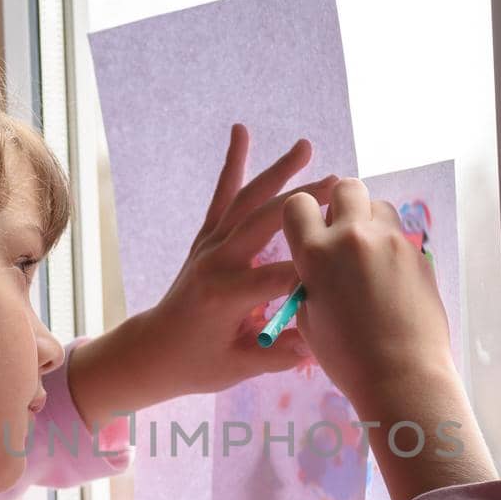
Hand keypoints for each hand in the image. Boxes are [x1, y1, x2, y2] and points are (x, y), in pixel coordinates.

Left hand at [144, 124, 337, 394]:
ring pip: (246, 199)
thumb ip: (279, 355)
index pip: (279, 276)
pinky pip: (223, 195)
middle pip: (265, 222)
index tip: (345, 263)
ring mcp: (209, 244)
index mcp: (225, 294)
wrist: (154, 350)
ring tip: (305, 145)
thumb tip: (319, 342)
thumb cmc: (198, 364)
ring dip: (277, 171)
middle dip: (302, 201)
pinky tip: (241, 131)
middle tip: (339, 183)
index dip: (314, 272)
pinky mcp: (206, 237)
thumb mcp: (240, 368)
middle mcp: (215, 261)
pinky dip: (232, 162)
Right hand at [280, 178, 456, 415]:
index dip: (300, 215)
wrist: (401, 375)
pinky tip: (390, 280)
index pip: (298, 204)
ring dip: (369, 221)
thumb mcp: (309, 319)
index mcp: (316, 254)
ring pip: (378, 206)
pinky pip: (400, 235)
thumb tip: (317, 266)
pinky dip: (390, 248)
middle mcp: (353, 237)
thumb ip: (309, 281)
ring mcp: (391, 242)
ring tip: (367, 256)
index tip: (307, 231)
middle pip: (345, 187)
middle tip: (340, 233)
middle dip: (340, 204)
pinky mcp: (418, 254)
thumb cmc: (347, 358)